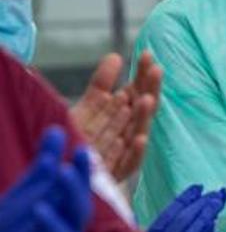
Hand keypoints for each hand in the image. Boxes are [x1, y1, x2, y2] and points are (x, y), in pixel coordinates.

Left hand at [12, 129, 93, 231]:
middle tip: (61, 172)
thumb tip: (56, 129)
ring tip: (39, 208)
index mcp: (66, 213)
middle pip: (77, 212)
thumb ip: (46, 168)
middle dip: (71, 192)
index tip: (81, 150)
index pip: (78, 189)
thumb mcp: (39, 200)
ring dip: (53, 223)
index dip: (82, 171)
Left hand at [70, 52, 162, 181]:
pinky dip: (135, 152)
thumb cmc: (77, 141)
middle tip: (156, 70)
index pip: (136, 91)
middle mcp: (125, 131)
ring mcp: (122, 152)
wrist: (62, 177)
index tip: (147, 54)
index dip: (141, 74)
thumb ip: (102, 83)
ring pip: (137, 132)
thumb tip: (117, 56)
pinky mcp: (115, 173)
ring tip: (147, 100)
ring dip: (144, 117)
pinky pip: (128, 163)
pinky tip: (140, 139)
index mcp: (120, 115)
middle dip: (149, 89)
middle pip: (140, 108)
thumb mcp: (87, 107)